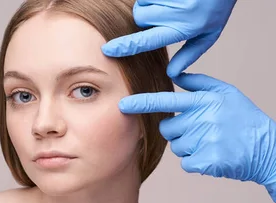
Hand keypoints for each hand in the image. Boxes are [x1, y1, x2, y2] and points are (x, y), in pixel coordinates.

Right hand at [102, 0, 236, 76]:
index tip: (108, 50)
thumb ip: (190, 54)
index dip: (126, 46)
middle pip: (140, 18)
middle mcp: (176, 12)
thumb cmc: (217, 6)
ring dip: (150, 4)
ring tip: (169, 2)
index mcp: (185, 27)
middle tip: (163, 14)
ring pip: (142, 4)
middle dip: (145, 17)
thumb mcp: (210, 33)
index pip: (147, 40)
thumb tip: (172, 74)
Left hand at [119, 73, 275, 202]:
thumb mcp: (227, 93)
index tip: (122, 104)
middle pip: (167, 129)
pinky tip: (213, 155)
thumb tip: (176, 74)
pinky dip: (197, 162)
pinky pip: (186, 163)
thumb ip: (199, 83)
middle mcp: (201, 119)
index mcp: (203, 101)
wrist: (269, 149)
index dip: (141, 103)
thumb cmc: (244, 119)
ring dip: (189, 147)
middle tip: (202, 131)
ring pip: (176, 146)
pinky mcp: (206, 161)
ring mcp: (204, 141)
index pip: (165, 100)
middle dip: (179, 131)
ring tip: (212, 142)